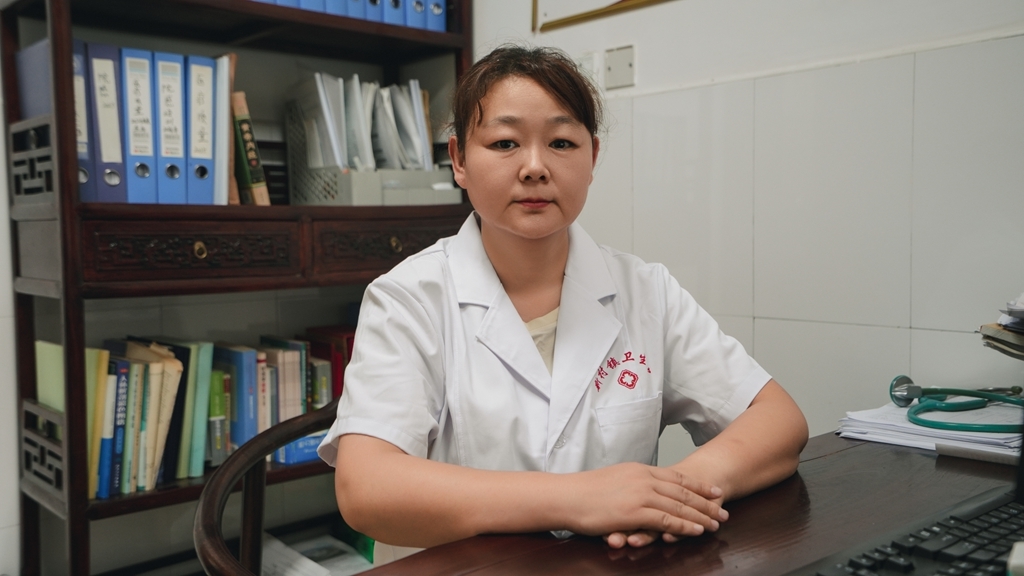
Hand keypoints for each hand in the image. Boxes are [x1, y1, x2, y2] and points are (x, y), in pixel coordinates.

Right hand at [562, 462, 728, 540]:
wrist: (565, 496)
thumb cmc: (584, 491)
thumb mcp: (614, 479)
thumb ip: (632, 482)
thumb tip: (641, 488)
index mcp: (639, 470)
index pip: (676, 476)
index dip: (698, 485)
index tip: (714, 490)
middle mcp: (643, 479)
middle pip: (683, 491)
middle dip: (706, 501)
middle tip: (723, 509)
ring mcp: (640, 495)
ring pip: (679, 506)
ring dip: (701, 516)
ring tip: (717, 523)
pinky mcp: (634, 512)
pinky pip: (666, 520)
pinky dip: (684, 526)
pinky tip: (697, 531)